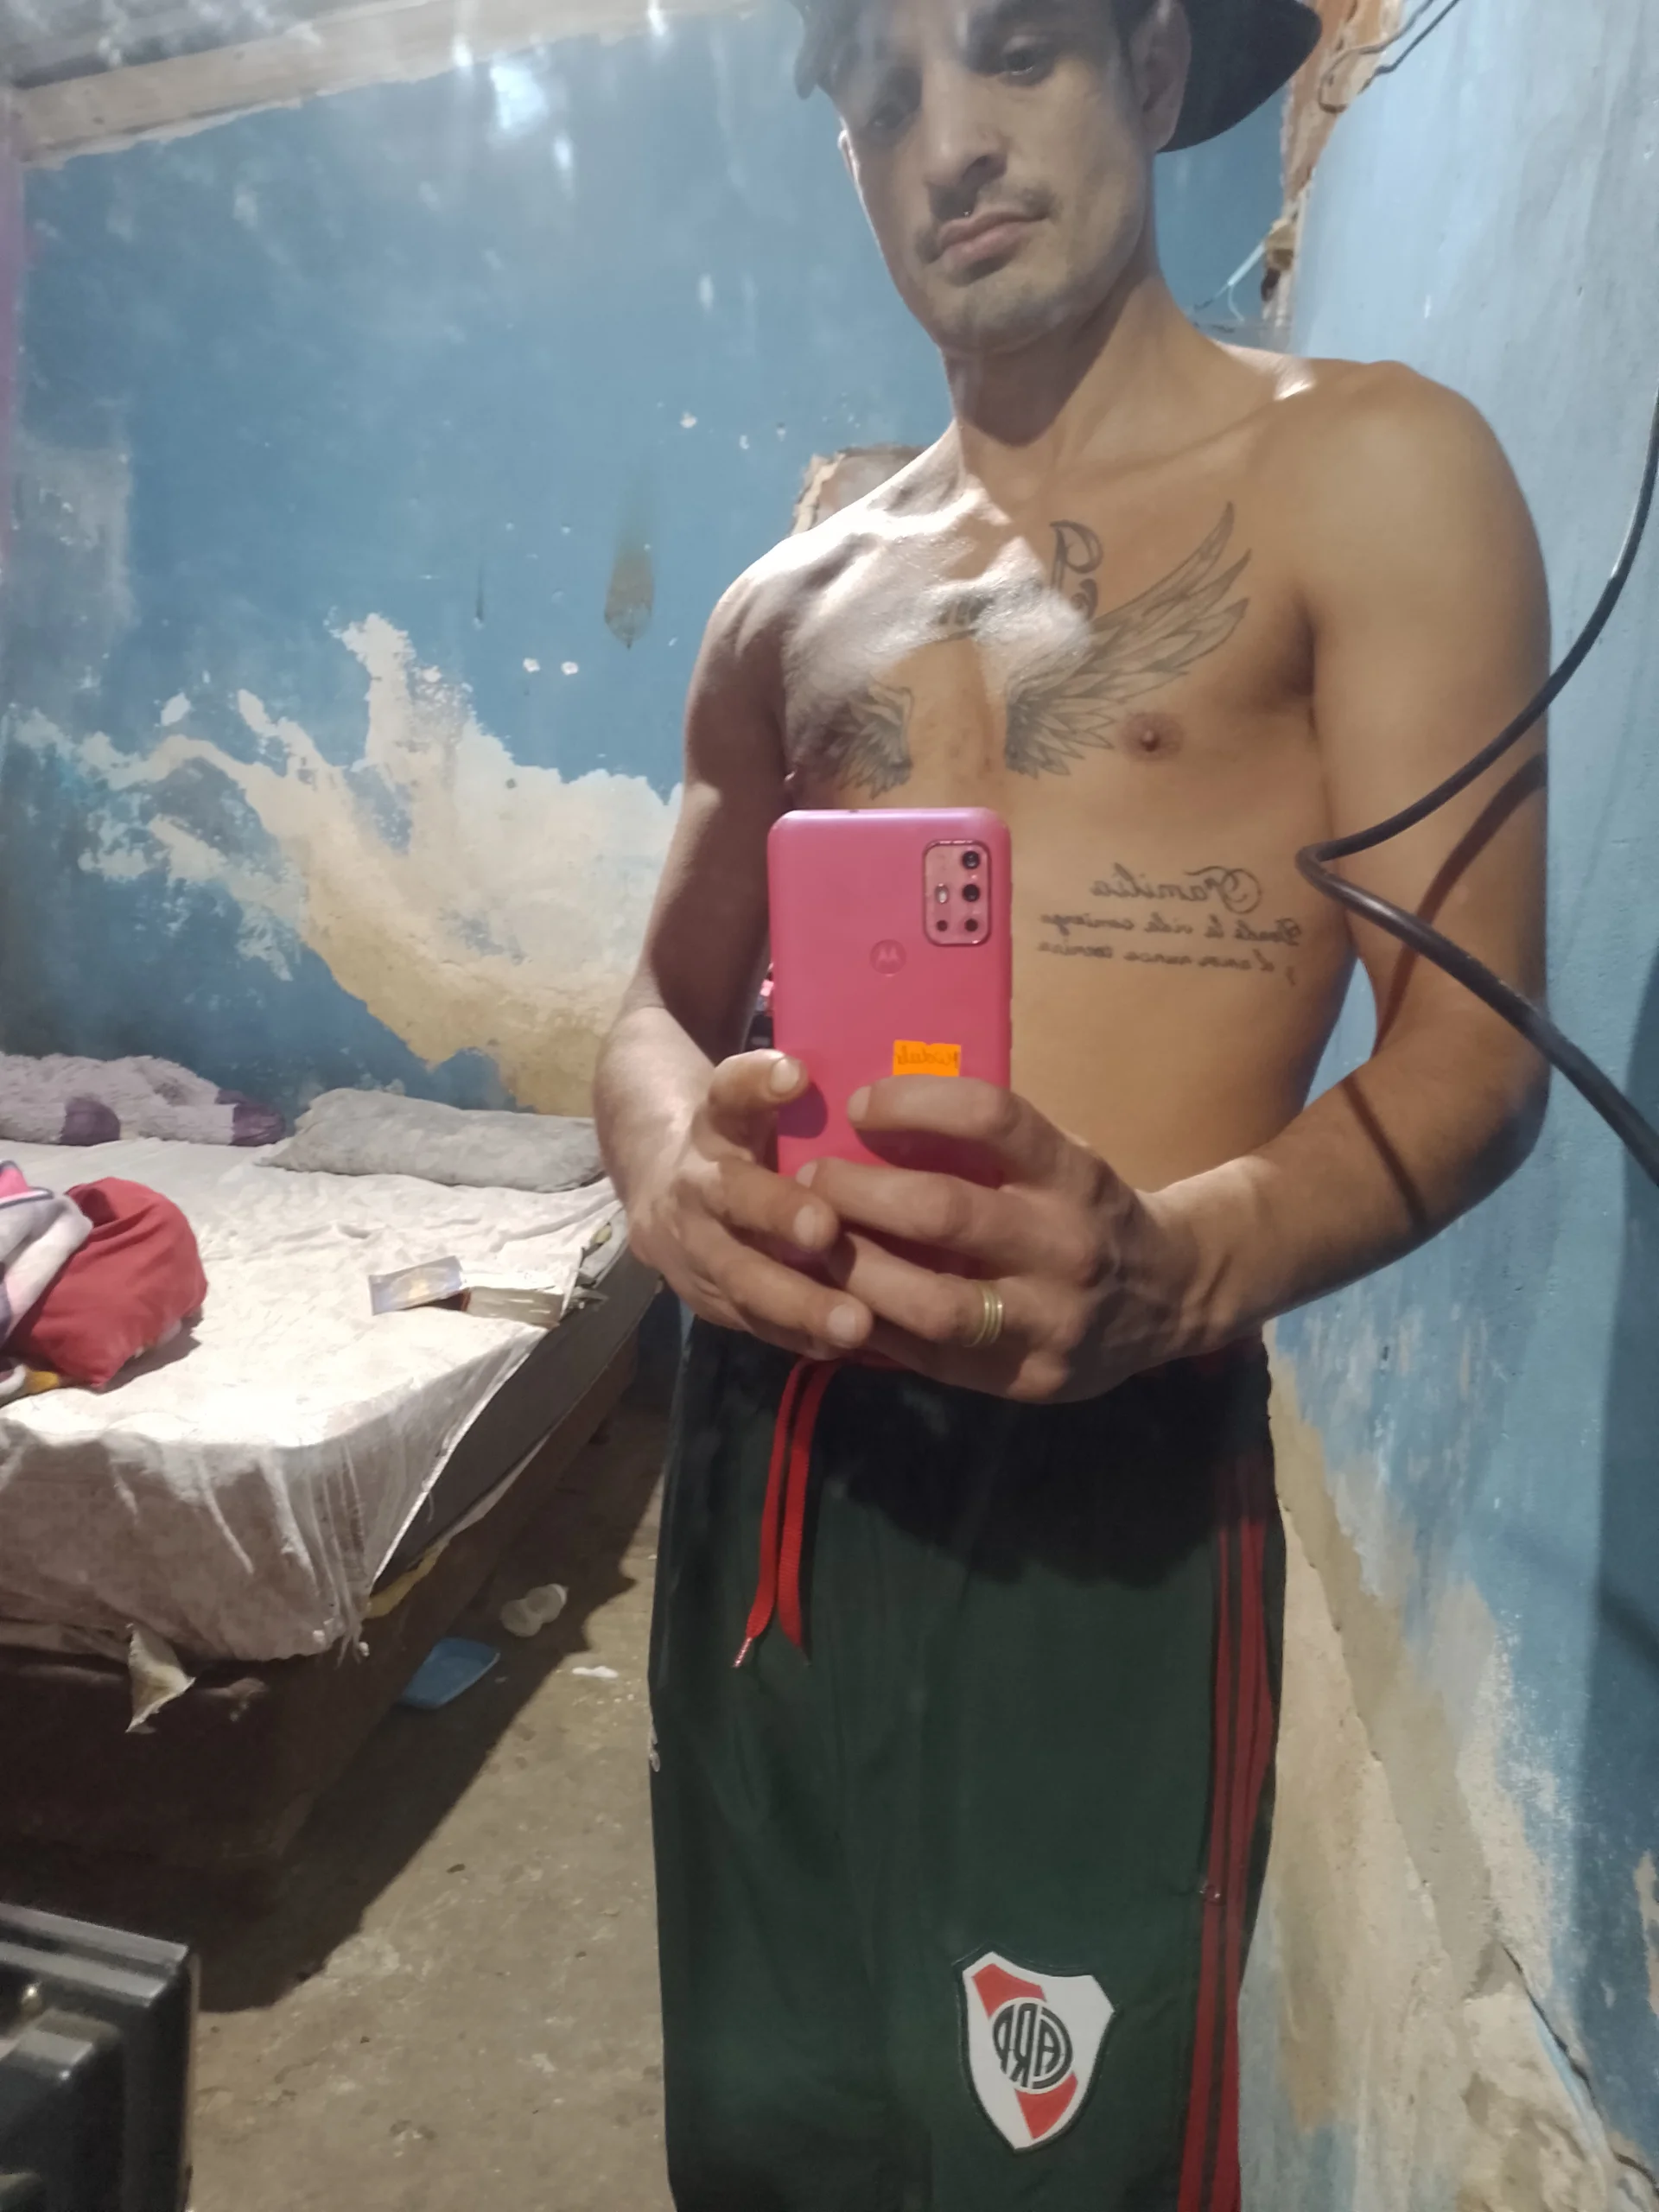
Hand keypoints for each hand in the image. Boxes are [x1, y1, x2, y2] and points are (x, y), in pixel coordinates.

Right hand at [629, 1050, 873, 1361]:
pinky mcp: (700, 1296)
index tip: (796, 1074)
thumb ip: (792, 1094)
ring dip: (796, 1302)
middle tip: (826, 1228)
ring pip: (738, 1275)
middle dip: (776, 1213)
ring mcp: (691, 1246)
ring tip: (854, 1323)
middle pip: (730, 1193)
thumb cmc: (743, 1137)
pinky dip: (794, 1335)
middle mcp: (695, 1181)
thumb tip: (868, 1075)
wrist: (660, 1183)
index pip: (728, 1091)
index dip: (756, 1081)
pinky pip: (748, 1320)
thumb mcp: (757, 1103)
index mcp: (714, 1122)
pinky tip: (840, 1347)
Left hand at [796, 1077, 1199, 1400]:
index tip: (860, 1105)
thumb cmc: (1089, 1212)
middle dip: (861, 1194)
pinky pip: (935, 1358)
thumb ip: (991, 1148)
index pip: (992, 1119)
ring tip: (814, 1249)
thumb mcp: (1062, 1162)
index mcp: (1073, 1176)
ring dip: (858, 1273)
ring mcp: (1052, 1320)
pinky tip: (838, 1304)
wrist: (1173, 1296)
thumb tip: (871, 1116)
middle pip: (946, 1212)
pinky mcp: (1031, 1378)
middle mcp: (1066, 1245)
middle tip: (812, 1181)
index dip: (915, 1104)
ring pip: (935, 1304)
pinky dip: (876, 1329)